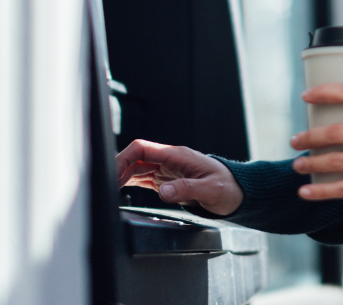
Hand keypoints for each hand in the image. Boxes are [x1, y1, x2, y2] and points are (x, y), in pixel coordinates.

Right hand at [115, 140, 243, 216]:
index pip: (142, 149)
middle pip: (134, 157)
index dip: (123, 158)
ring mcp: (166, 170)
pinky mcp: (166, 181)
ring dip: (120, 177)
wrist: (237, 193)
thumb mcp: (210, 190)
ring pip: (135, 167)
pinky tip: (119, 190)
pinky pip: (142, 178)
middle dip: (117, 169)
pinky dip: (128, 183)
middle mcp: (169, 160)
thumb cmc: (228, 188)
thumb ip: (186, 189)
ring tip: (108, 191)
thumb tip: (162, 191)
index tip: (111, 173)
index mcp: (177, 155)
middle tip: (105, 187)